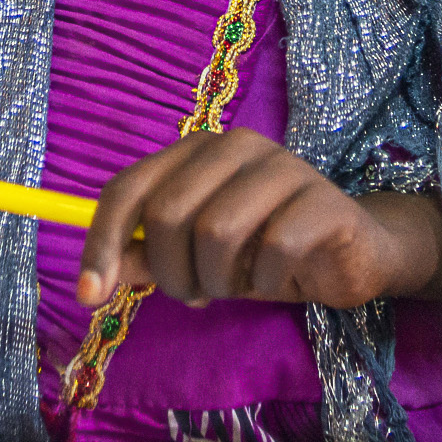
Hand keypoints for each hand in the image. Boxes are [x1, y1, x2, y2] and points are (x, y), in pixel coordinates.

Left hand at [77, 128, 441, 310]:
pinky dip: (263, 280)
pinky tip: (276, 278)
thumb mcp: (197, 257)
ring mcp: (283, 167)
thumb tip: (93, 279)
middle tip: (193, 295)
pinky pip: (272, 249)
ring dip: (217, 280)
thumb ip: (146, 257)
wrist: (352, 252)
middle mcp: (236, 146)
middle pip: (168, 214)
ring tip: (235, 286)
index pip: (128, 188)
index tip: (90, 295)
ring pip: (217, 231)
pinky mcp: (322, 200)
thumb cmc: (264, 250)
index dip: (101, 242)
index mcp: (197, 150)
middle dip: (170, 273)